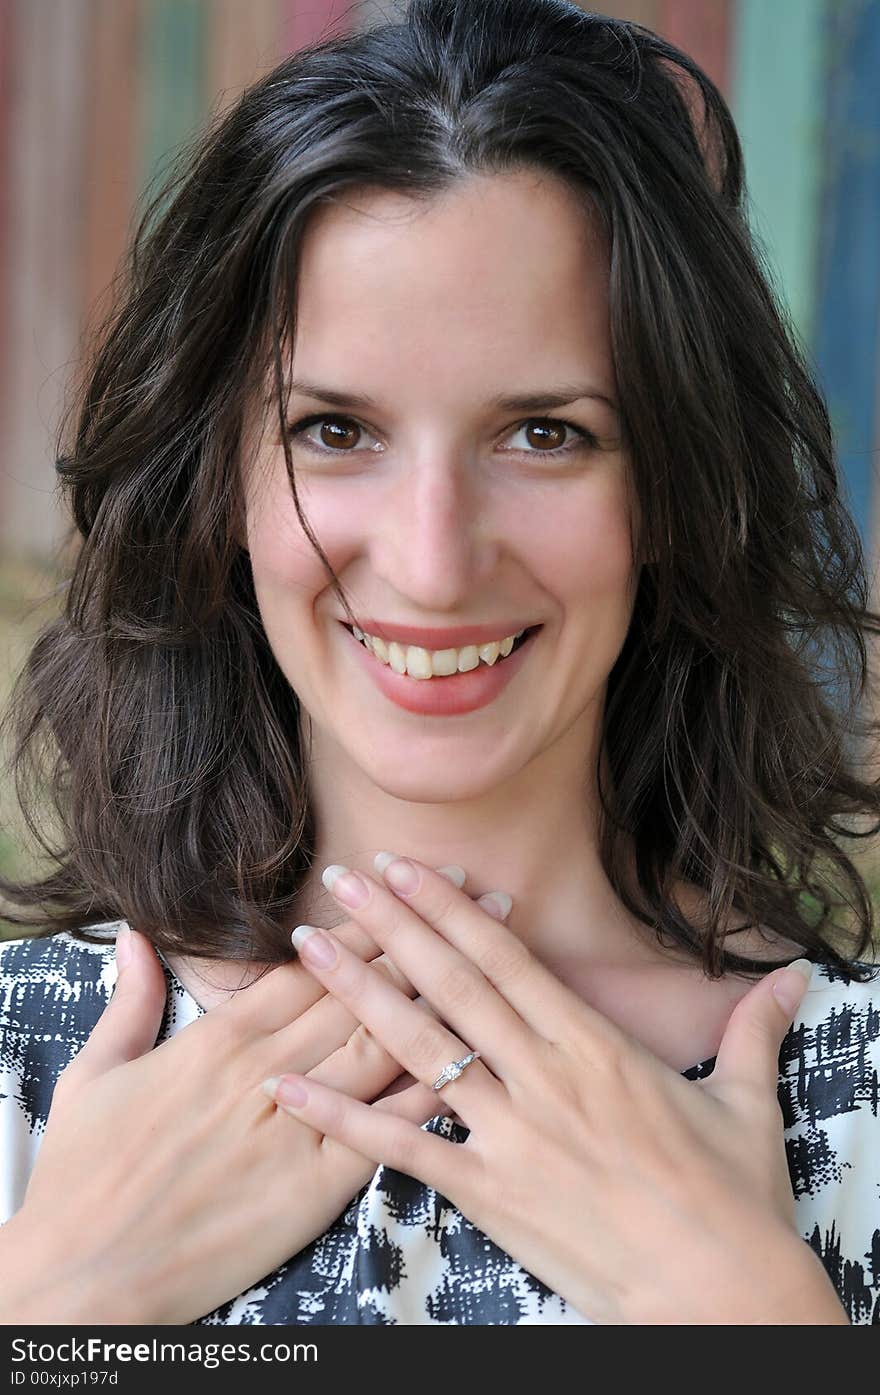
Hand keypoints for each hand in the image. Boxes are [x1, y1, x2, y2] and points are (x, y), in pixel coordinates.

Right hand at [5, 866, 502, 1324]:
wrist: (87, 1273)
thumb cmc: (84, 1177)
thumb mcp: (95, 1075)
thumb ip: (129, 1000)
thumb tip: (137, 936)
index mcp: (220, 1039)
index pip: (312, 964)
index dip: (370, 919)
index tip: (412, 879)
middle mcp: (266, 1069)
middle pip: (364, 987)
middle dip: (429, 933)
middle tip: (483, 889)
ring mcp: (295, 1125)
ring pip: (384, 1043)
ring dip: (448, 991)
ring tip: (500, 950)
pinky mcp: (314, 1186)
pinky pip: (385, 1127)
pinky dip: (430, 1088)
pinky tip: (476, 1055)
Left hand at [263, 853, 847, 1324]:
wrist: (721, 1297)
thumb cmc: (734, 1200)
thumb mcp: (748, 1103)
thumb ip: (753, 1029)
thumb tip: (794, 976)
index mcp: (595, 1046)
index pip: (506, 959)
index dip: (450, 908)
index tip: (406, 867)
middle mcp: (543, 1077)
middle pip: (451, 984)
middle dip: (391, 925)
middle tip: (339, 878)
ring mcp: (510, 1134)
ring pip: (418, 1048)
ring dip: (358, 993)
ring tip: (305, 949)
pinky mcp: (489, 1194)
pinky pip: (402, 1148)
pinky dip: (341, 1115)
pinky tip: (288, 1085)